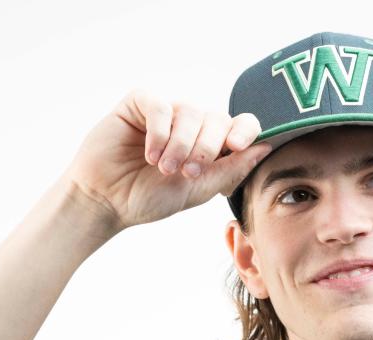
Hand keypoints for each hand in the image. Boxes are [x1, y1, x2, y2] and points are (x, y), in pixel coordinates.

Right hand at [61, 90, 272, 231]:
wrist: (107, 202)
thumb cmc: (149, 198)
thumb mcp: (197, 190)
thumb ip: (230, 170)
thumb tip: (265, 148)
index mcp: (210, 145)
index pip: (239, 126)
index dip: (245, 131)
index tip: (237, 147)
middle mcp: (191, 124)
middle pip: (217, 118)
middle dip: (207, 148)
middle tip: (188, 173)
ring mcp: (166, 111)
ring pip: (189, 111)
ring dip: (180, 144)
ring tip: (164, 169)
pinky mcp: (139, 103)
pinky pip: (160, 105)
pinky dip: (159, 132)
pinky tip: (149, 155)